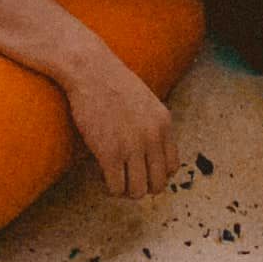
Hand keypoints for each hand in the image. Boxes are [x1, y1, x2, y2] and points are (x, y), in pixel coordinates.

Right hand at [63, 54, 178, 196]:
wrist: (90, 69)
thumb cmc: (113, 83)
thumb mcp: (146, 102)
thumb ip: (153, 126)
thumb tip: (150, 156)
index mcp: (164, 123)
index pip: (172, 167)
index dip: (156, 174)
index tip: (141, 170)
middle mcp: (152, 136)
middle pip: (157, 184)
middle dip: (141, 186)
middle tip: (126, 178)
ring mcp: (132, 146)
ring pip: (137, 192)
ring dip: (125, 190)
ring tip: (114, 177)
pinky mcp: (109, 153)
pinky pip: (116, 188)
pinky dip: (109, 188)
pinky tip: (102, 175)